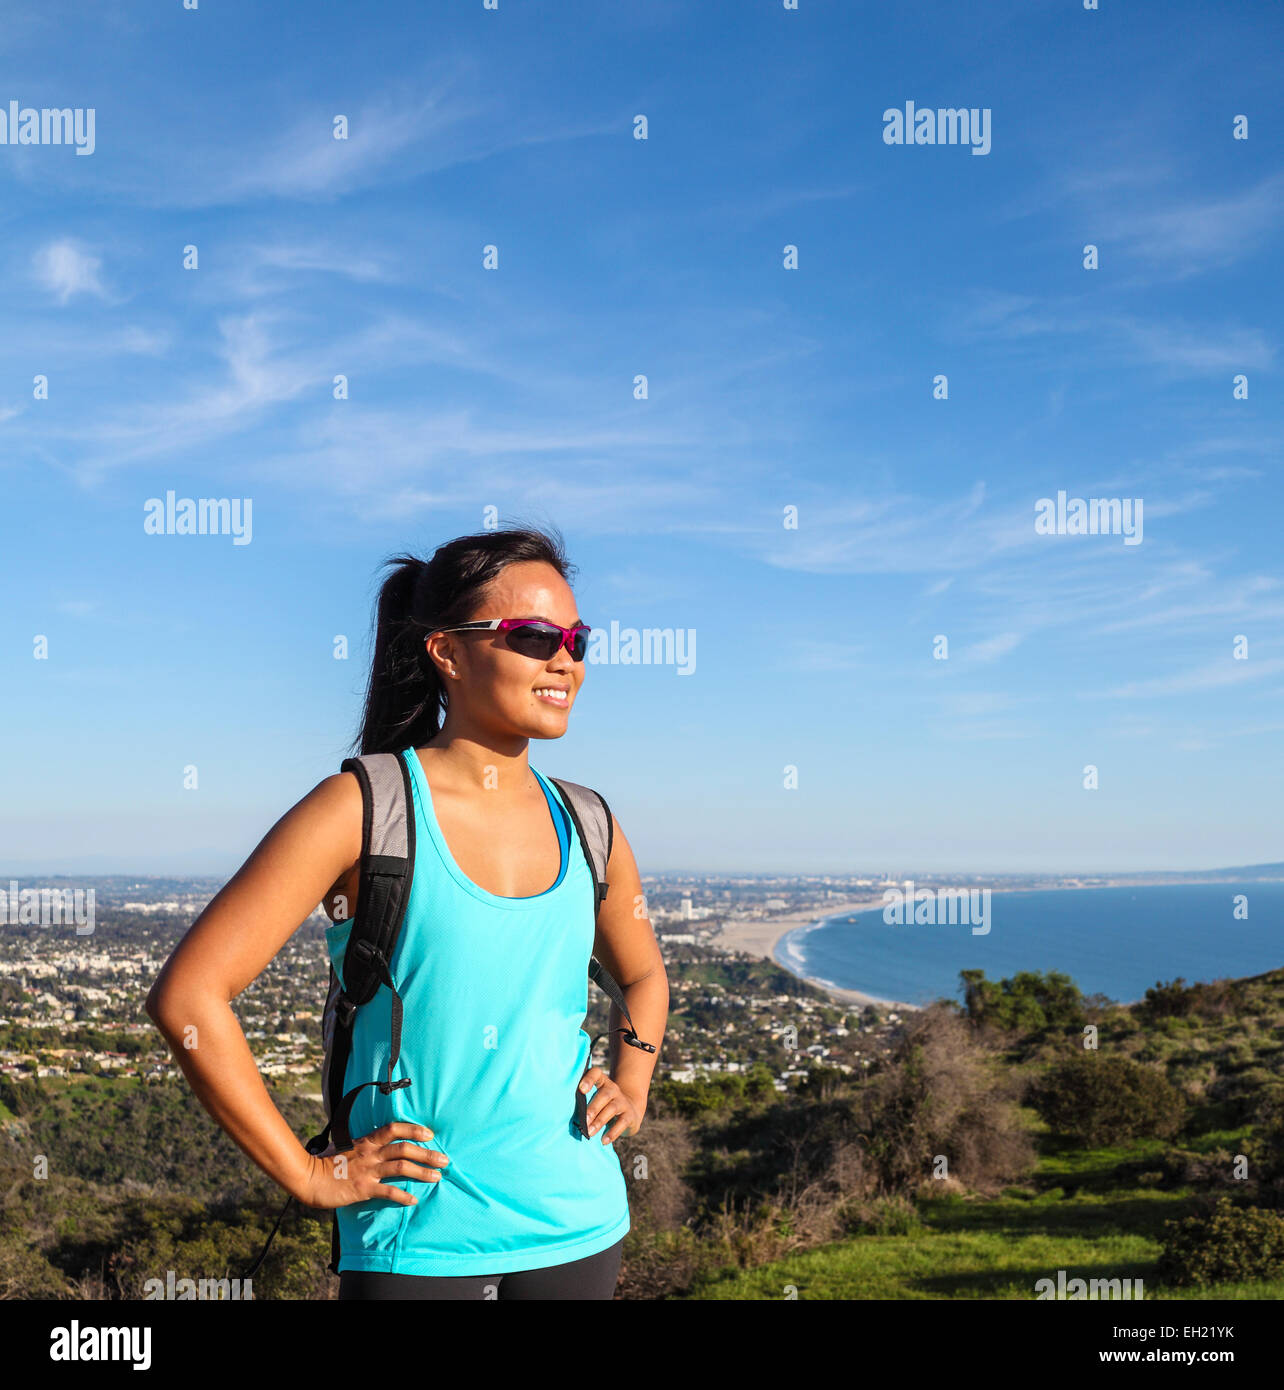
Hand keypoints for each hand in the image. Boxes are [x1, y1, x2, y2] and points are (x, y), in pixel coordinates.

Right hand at [299, 1121, 448, 1207]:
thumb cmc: (325, 1162)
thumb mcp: (344, 1146)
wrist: (308, 1177)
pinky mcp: (363, 1188)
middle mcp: (370, 1153)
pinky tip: (413, 1200)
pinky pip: (387, 1192)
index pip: (394, 1128)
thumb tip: (371, 1142)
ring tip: (437, 1177)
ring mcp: (368, 1170)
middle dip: (427, 1153)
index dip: (414, 1129)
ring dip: (421, 1172)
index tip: (429, 1134)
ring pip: (401, 1167)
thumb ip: (360, 1144)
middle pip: (405, 1148)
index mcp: (367, 1141)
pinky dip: (402, 1196)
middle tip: (444, 1159)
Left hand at [578, 1068, 643, 1144]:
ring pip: (612, 1109)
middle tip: (584, 1121)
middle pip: (604, 1095)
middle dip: (593, 1108)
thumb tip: (563, 1115)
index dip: (589, 1079)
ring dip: (600, 1121)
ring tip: (590, 1133)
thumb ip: (583, 1101)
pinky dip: (612, 1132)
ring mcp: (622, 1101)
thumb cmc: (603, 1106)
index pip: (596, 1073)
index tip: (581, 1089)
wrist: (630, 1110)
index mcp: (602, 1082)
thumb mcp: (595, 1098)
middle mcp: (613, 1089)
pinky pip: (622, 1123)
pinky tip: (603, 1141)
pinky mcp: (630, 1115)